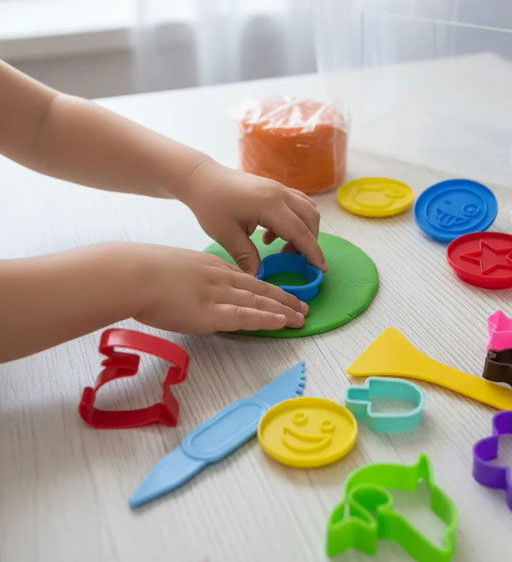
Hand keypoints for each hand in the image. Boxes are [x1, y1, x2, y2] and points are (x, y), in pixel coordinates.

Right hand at [132, 244, 307, 332]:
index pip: (246, 279)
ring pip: (258, 302)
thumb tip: (191, 294)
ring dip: (283, 310)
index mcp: (211, 266)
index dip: (267, 289)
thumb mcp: (174, 269)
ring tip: (301, 317)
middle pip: (260, 289)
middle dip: (284, 298)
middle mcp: (220, 278)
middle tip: (302, 306)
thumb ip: (189, 282)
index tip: (280, 295)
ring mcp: (217, 294)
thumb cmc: (141, 273)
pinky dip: (265, 318)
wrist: (132, 274)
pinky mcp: (210, 313)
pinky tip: (281, 321)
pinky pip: (244, 316)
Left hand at [178, 159, 325, 274]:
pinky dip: (296, 220)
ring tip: (282, 248)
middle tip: (293, 260)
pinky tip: (272, 234)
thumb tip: (259, 276)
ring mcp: (279, 188)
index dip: (312, 252)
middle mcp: (280, 193)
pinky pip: (298, 203)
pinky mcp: (276, 188)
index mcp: (270, 204)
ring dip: (304, 230)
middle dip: (309, 242)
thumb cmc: (211, 204)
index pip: (300, 231)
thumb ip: (246, 256)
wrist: (202, 178)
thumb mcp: (226, 235)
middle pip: (310, 219)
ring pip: (308, 209)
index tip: (321, 269)